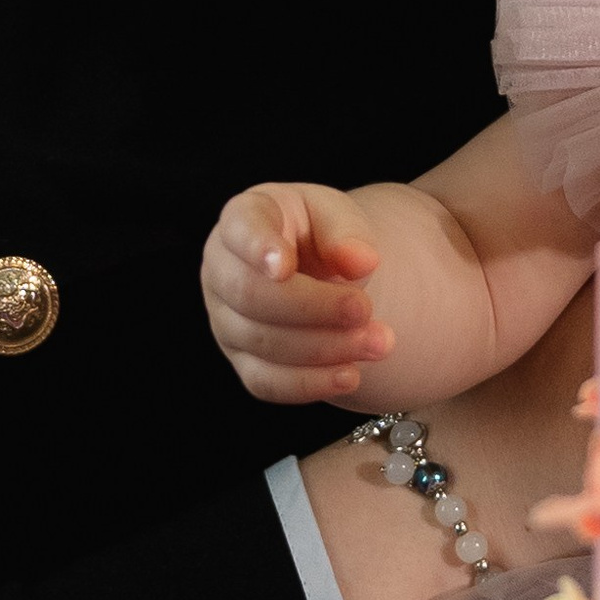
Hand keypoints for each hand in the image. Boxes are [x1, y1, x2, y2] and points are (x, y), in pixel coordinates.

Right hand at [202, 183, 389, 404]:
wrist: (316, 268)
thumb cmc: (319, 233)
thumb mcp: (337, 215)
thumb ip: (348, 231)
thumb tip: (362, 260)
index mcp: (242, 218)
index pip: (239, 228)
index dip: (257, 248)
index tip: (285, 267)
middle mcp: (221, 269)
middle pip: (250, 295)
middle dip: (312, 307)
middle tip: (365, 308)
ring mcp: (225, 320)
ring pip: (262, 343)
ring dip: (323, 348)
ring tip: (378, 342)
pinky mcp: (243, 360)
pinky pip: (266, 382)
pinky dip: (309, 383)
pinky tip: (350, 376)